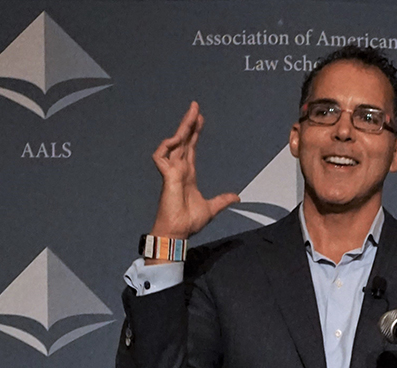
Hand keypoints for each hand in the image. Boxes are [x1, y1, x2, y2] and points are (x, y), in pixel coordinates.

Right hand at [149, 102, 239, 243]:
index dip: (195, 132)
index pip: (190, 148)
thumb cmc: (189, 222)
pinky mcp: (166, 177)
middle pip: (183, 140)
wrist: (178, 232)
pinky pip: (161, 155)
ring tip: (192, 114)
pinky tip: (177, 139)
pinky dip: (167, 145)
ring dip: (182, 128)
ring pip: (174, 143)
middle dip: (189, 123)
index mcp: (187, 174)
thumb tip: (236, 196)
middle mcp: (179, 170)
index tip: (200, 118)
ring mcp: (171, 172)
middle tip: (195, 106)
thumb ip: (222, 200)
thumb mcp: (211, 208)